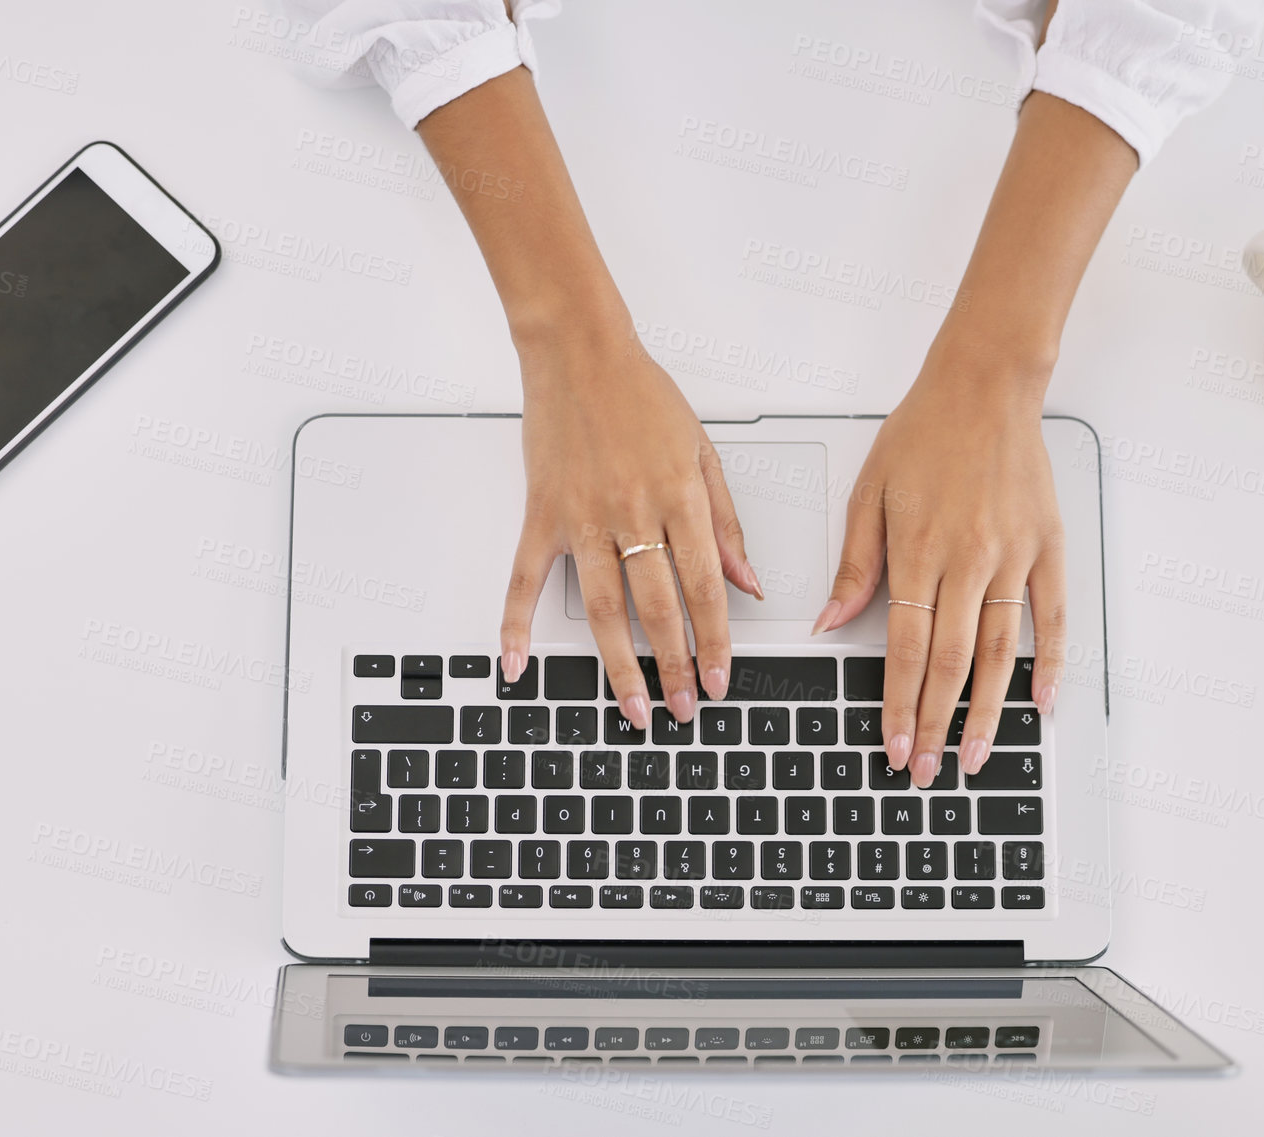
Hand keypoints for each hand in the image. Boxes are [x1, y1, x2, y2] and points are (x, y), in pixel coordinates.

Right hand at [500, 332, 762, 727]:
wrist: (579, 351)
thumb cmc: (642, 395)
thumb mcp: (703, 452)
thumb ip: (725, 522)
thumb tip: (749, 581)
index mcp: (679, 498)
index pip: (704, 586)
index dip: (716, 639)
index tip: (721, 678)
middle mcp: (632, 512)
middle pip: (658, 607)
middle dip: (676, 667)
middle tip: (684, 709)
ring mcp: (582, 518)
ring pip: (603, 608)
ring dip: (620, 666)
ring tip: (634, 708)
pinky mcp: (541, 515)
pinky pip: (524, 578)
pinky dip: (515, 623)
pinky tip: (516, 662)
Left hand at [815, 358, 1064, 787]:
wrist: (985, 386)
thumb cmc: (923, 433)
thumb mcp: (869, 493)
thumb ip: (854, 565)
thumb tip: (829, 620)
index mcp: (917, 550)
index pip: (904, 647)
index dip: (898, 702)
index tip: (892, 744)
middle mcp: (967, 560)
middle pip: (950, 662)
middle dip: (934, 723)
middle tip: (925, 770)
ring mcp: (1014, 557)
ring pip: (999, 651)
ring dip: (987, 712)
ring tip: (974, 756)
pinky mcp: (1049, 547)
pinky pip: (1053, 616)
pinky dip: (1051, 662)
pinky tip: (1043, 702)